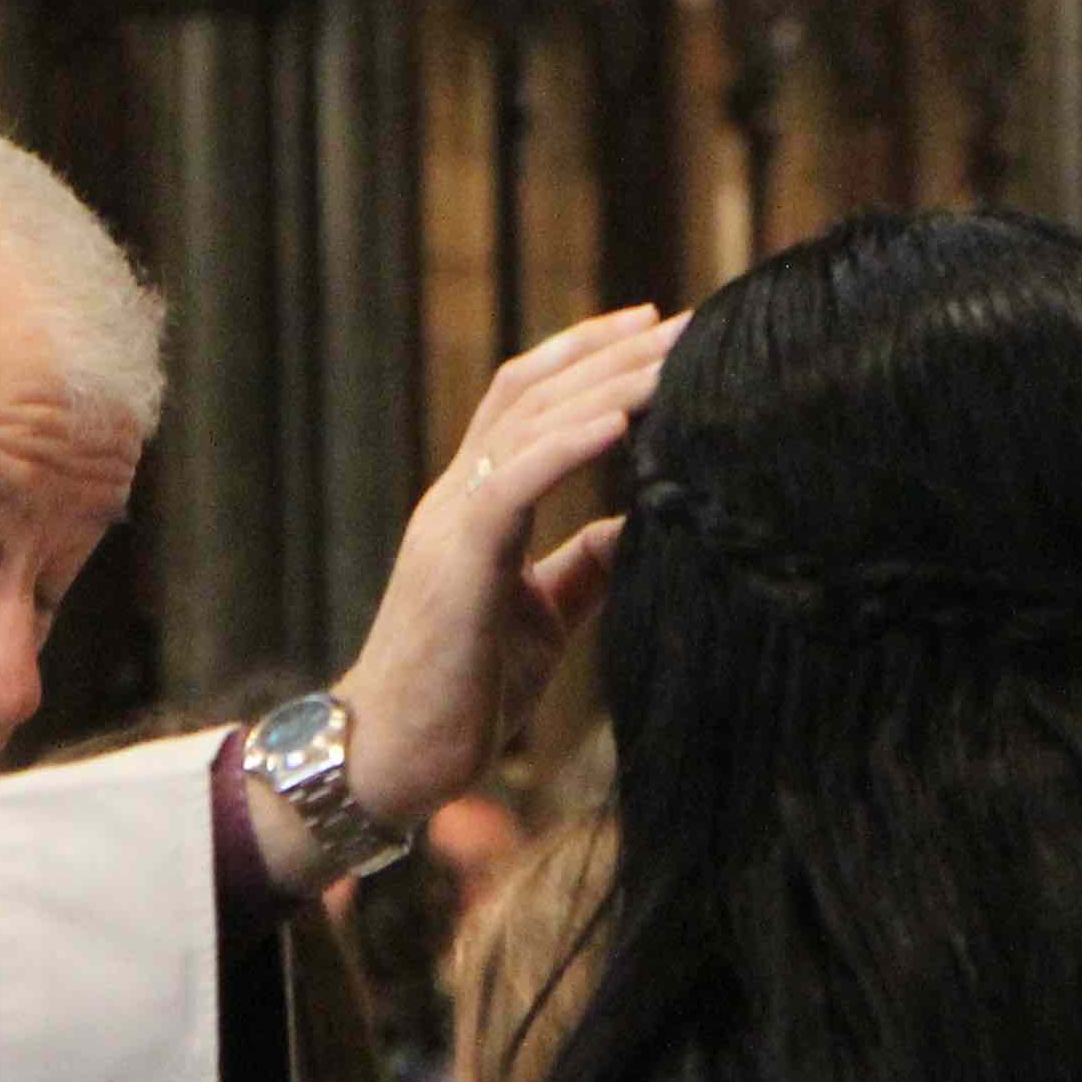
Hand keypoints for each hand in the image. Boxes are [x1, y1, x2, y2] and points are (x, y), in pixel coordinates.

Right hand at [305, 306, 683, 880]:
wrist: (392, 759)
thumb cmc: (462, 692)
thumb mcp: (542, 616)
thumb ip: (585, 565)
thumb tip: (641, 524)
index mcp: (474, 506)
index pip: (527, 399)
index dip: (589, 355)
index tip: (659, 328)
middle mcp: (456, 497)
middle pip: (534, 392)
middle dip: (614, 352)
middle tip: (690, 321)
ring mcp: (450, 523)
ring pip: (527, 422)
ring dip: (606, 383)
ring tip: (672, 356)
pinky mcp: (456, 562)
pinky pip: (513, 484)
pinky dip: (568, 444)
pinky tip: (622, 419)